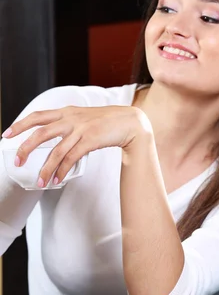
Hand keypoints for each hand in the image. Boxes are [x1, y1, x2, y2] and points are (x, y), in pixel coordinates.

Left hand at [2, 106, 152, 186]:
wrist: (130, 122)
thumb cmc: (108, 122)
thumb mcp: (84, 117)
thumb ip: (68, 123)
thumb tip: (53, 137)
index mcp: (67, 112)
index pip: (37, 116)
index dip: (20, 125)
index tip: (6, 135)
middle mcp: (71, 119)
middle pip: (40, 133)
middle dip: (25, 148)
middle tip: (17, 162)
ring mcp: (81, 129)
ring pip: (55, 150)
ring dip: (45, 168)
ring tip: (39, 182)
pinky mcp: (90, 140)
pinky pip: (71, 158)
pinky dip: (62, 170)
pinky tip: (58, 179)